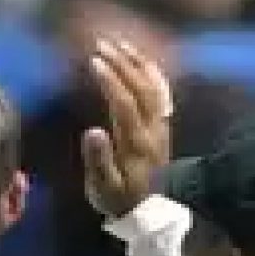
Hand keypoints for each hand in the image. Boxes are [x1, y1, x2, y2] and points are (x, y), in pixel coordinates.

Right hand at [81, 37, 174, 221]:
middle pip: (141, 89)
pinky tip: (141, 61)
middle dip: (122, 64)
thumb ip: (98, 160)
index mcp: (136, 142)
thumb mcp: (103, 187)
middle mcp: (153, 129)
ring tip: (120, 43)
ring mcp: (161, 126)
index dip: (110, 81)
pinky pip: (161, 92)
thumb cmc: (119, 199)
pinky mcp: (163, 125)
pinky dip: (152, 73)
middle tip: (102, 44)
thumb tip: (92, 131)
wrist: (150, 211)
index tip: (94, 61)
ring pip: (154, 87)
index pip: (124, 104)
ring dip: (138, 63)